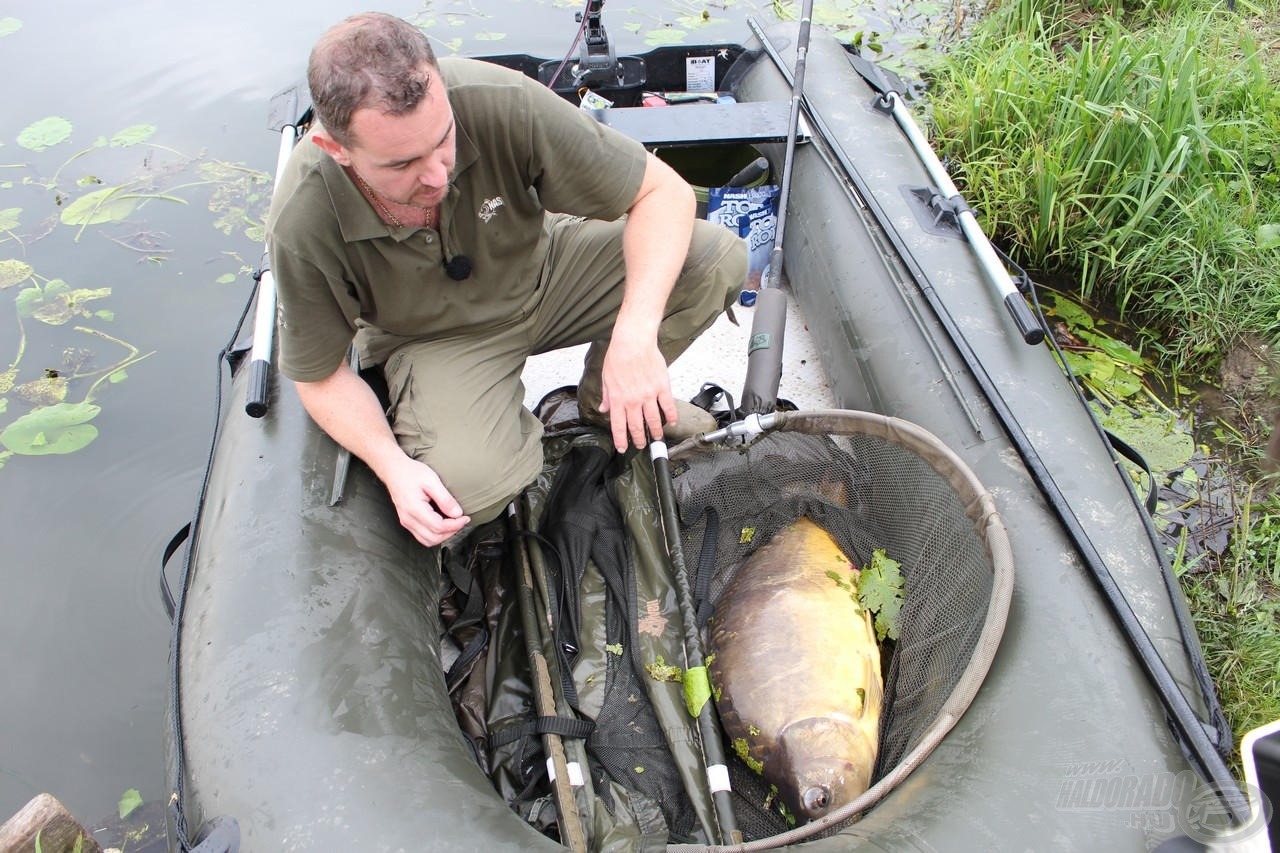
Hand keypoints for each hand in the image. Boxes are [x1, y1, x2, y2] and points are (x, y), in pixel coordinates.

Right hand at [380, 454, 470, 546]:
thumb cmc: (411, 472)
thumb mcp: (432, 481)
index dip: (455, 525)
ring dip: (443, 535)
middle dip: (451, 532)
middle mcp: (408, 519)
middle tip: (461, 521)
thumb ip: (445, 499)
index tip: (465, 518)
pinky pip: (422, 536)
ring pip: (427, 540)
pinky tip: (443, 524)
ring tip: (453, 523)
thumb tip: (457, 514)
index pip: (439, 527)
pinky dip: (435, 534)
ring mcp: (406, 522)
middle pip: (434, 538)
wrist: (394, 470)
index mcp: (415, 509)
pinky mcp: (407, 521)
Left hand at [598, 334, 674, 451]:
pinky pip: (668, 406)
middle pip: (637, 427)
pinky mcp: (662, 387)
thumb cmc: (618, 356)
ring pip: (653, 420)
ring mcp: (649, 395)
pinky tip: (671, 422)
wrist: (633, 341)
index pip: (618, 426)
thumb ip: (606, 396)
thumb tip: (603, 409)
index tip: (624, 448)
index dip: (621, 440)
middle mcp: (633, 400)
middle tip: (642, 445)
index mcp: (617, 399)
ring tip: (656, 437)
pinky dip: (671, 416)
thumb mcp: (606, 378)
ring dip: (655, 432)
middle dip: (639, 440)